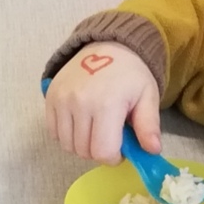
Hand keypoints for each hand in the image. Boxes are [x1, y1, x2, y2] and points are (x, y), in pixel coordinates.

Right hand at [43, 41, 159, 162]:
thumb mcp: (147, 97)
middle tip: (109, 137)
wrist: (108, 46)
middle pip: (84, 151)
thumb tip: (153, 150)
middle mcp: (80, 103)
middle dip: (98, 152)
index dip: (113, 158)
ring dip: (82, 146)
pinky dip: (66, 136)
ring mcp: (62, 100)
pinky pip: (54, 133)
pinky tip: (80, 124)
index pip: (103, 152)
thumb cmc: (131, 75)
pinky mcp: (50, 98)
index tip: (120, 149)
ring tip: (94, 130)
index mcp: (107, 104)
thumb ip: (149, 126)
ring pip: (67, 146)